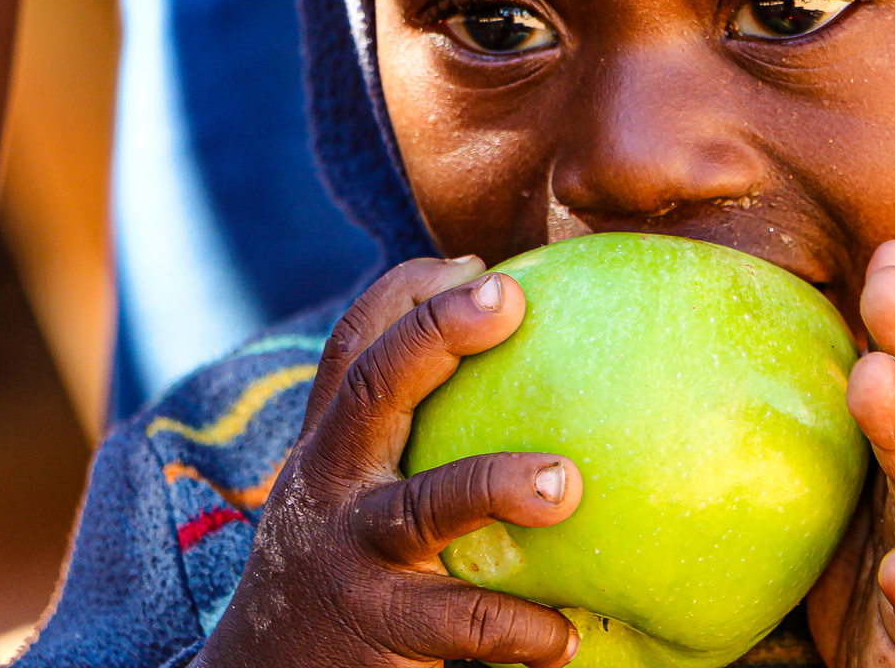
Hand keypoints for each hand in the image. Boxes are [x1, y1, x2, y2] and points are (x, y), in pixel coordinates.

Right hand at [195, 257, 583, 667]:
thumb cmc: (342, 573)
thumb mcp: (354, 495)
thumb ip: (414, 440)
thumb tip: (541, 378)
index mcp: (332, 445)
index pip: (355, 346)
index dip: (407, 293)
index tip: (475, 263)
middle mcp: (329, 484)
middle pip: (372, 388)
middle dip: (436, 333)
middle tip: (509, 299)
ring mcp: (345, 554)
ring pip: (421, 506)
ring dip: (496, 484)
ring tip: (566, 484)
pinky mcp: (374, 628)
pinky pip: (459, 623)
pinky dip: (517, 628)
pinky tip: (565, 638)